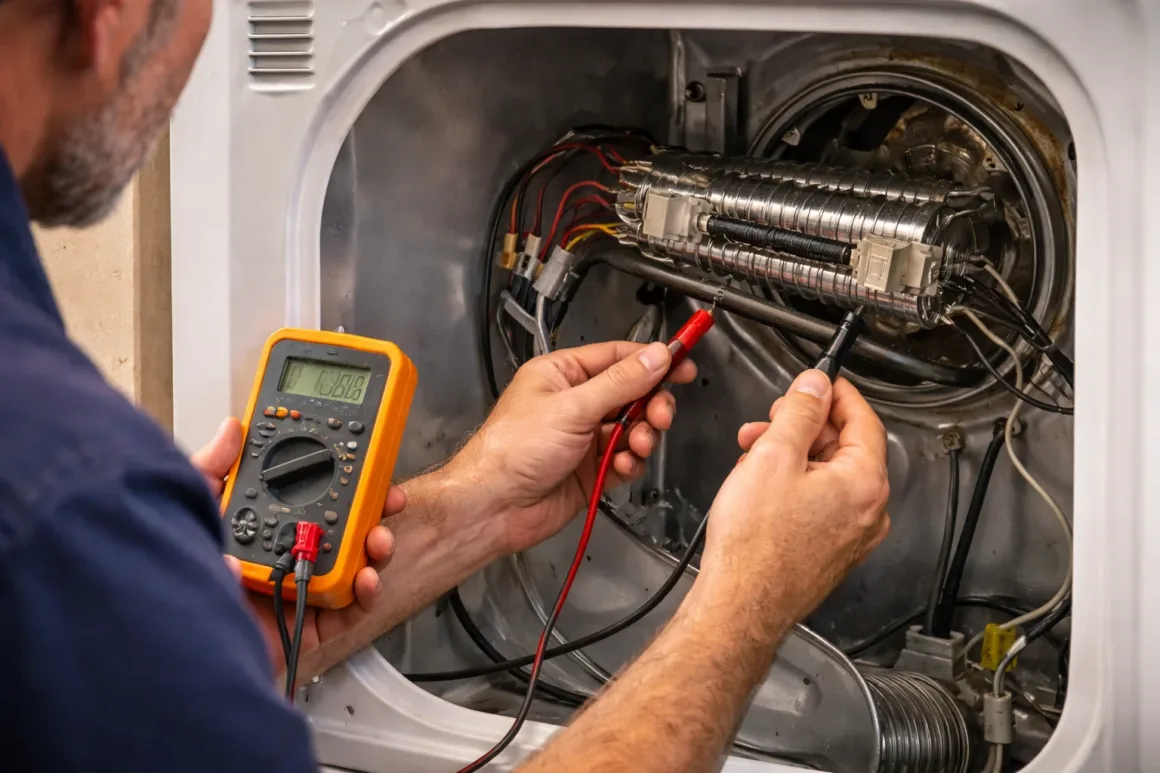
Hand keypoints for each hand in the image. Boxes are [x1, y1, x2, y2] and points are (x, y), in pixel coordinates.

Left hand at [192, 418, 402, 675]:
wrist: (171, 644)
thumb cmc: (171, 579)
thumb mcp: (192, 511)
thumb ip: (211, 470)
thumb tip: (231, 431)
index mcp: (261, 527)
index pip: (310, 495)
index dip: (342, 479)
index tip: (362, 463)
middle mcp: (283, 555)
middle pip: (341, 528)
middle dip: (371, 512)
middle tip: (384, 500)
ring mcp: (297, 590)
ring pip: (352, 565)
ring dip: (374, 549)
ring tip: (377, 541)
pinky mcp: (305, 626)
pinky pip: (347, 610)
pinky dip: (365, 594)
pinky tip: (366, 579)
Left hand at [450, 340, 695, 553]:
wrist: (494, 506)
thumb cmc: (511, 451)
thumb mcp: (572, 408)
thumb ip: (620, 382)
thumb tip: (656, 356)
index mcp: (562, 375)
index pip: (618, 358)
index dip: (653, 360)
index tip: (683, 362)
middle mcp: (575, 403)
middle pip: (632, 394)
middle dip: (651, 404)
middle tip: (661, 414)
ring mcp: (584, 438)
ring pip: (633, 429)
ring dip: (643, 436)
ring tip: (638, 444)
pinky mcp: (591, 470)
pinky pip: (626, 460)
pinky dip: (631, 463)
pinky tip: (622, 466)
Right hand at [699, 370, 890, 626]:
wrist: (740, 605)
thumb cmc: (755, 545)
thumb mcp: (773, 456)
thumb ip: (799, 412)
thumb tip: (815, 385)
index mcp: (865, 484)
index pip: (863, 419)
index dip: (836, 394)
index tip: (818, 381)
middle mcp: (868, 512)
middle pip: (844, 447)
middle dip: (802, 428)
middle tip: (770, 420)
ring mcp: (851, 535)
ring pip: (827, 476)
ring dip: (792, 456)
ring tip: (753, 457)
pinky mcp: (831, 552)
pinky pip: (819, 504)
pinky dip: (793, 486)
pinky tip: (760, 488)